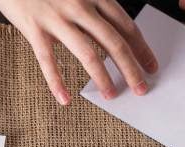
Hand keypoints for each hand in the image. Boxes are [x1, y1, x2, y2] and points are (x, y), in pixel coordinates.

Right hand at [0, 0, 157, 104]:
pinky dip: (57, 82)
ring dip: (102, 77)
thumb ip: (90, 11)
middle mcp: (79, 5)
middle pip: (114, 42)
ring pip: (87, 53)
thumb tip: (105, 38)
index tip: (150, 66)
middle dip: (131, 68)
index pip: (125, 25)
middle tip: (141, 88)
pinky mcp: (34, 28)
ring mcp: (57, 17)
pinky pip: (48, 60)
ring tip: (111, 94)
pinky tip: (64, 99)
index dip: (141, 48)